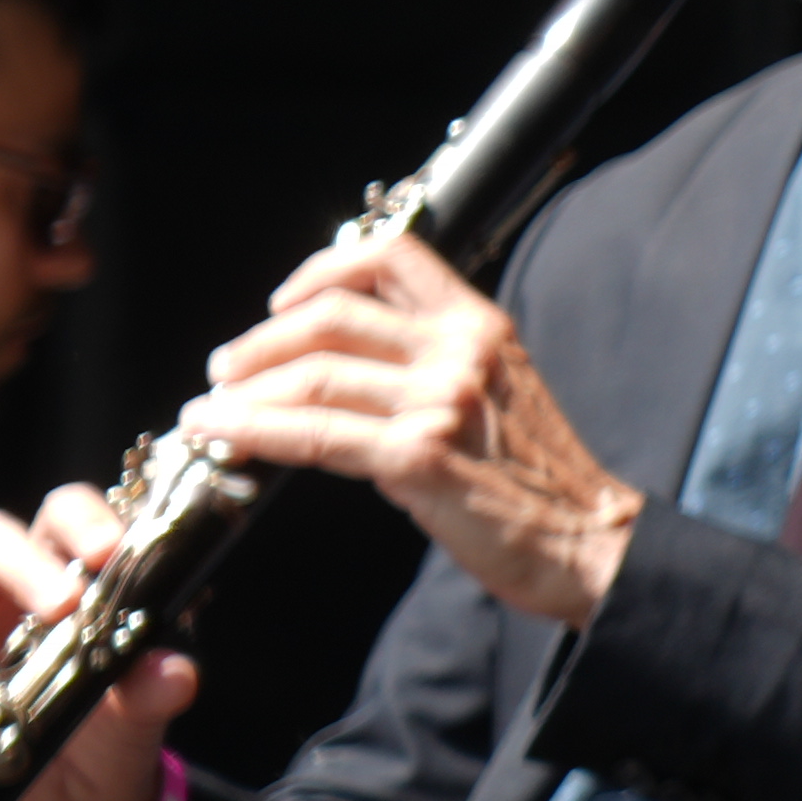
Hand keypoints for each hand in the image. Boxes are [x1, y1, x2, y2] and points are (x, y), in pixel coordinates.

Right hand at [0, 483, 199, 800]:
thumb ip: (153, 687)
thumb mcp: (140, 712)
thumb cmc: (111, 729)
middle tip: (63, 603)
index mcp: (66, 572)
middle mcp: (3, 590)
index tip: (111, 550)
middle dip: (23, 560)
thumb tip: (176, 675)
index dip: (84, 520)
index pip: (65, 517)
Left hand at [184, 233, 642, 626]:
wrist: (591, 543)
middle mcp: (461, 352)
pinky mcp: (418, 456)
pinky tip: (224, 436)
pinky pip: (314, 434)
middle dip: (259, 342)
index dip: (323, 270)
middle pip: (332, 318)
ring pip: (313, 377)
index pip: (393, 258)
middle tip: (225, 370)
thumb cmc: (541, 480)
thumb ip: (437, 364)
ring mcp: (440, 402)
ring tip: (210, 410)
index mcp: (481, 327)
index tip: (282, 301)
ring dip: (244, 392)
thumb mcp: (501, 391)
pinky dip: (255, 431)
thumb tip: (344, 366)